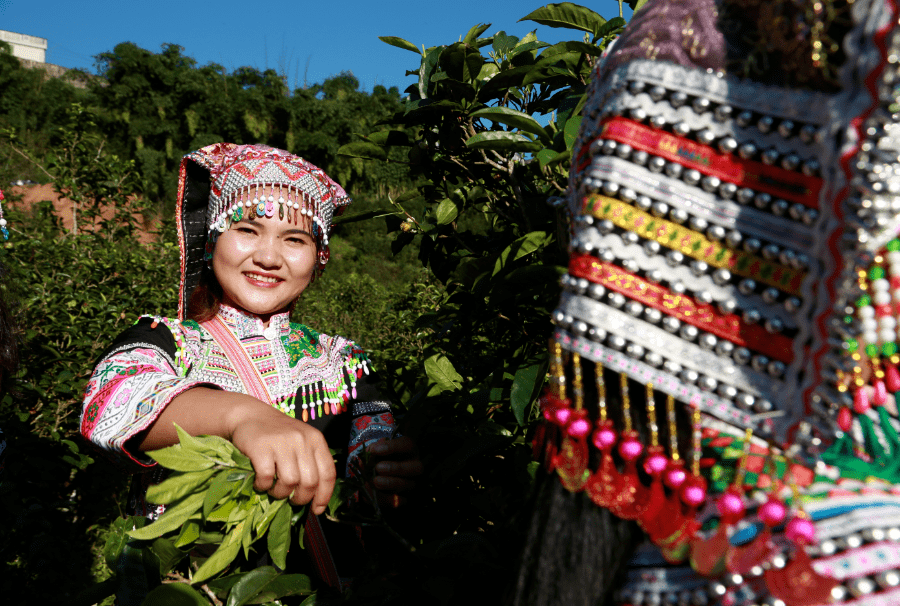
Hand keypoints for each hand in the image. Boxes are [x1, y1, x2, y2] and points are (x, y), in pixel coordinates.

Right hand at [228, 400, 335, 514]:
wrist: (249, 415)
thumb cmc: (278, 434)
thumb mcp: (301, 442)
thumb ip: (310, 463)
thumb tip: (316, 500)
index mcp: (316, 440)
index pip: (328, 473)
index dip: (324, 495)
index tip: (317, 509)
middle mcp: (302, 440)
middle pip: (310, 482)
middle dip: (301, 498)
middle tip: (291, 499)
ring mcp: (282, 442)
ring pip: (290, 482)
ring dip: (280, 493)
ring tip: (274, 489)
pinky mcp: (261, 447)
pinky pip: (267, 478)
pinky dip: (263, 486)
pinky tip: (260, 482)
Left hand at [368, 436, 422, 507]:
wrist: (372, 476)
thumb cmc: (377, 458)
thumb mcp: (374, 452)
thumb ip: (372, 451)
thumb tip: (369, 453)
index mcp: (409, 450)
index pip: (408, 445)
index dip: (392, 447)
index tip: (374, 450)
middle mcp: (414, 467)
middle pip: (417, 467)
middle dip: (396, 468)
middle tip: (378, 467)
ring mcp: (411, 483)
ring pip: (408, 485)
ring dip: (390, 483)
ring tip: (375, 480)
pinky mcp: (405, 498)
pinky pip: (399, 501)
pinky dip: (386, 499)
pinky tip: (375, 493)